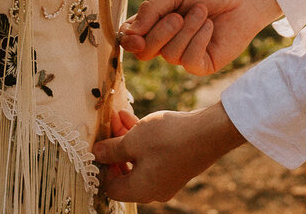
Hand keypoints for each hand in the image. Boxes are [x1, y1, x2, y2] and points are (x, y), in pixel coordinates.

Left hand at [93, 104, 245, 202]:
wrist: (208, 133)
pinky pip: (153, 156)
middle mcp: (153, 189)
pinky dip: (143, 141)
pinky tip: (136, 118)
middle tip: (108, 125)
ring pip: (139, 160)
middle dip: (115, 147)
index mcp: (140, 190)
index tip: (99, 146)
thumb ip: (111, 150)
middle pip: (126, 172)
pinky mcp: (176, 165)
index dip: (102, 167)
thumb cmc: (167, 138)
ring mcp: (167, 178)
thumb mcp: (133, 141)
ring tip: (119, 115)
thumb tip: (96, 154)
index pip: (112, 188)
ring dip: (128, 139)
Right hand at [118, 0, 281, 74]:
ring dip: (187, 30)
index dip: (128, 40)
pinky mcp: (203, 65)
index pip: (131, 39)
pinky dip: (199, 40)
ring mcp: (184, 55)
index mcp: (155, 22)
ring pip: (169, 55)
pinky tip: (210, 27)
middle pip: (145, 52)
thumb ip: (152, 8)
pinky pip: (190, 61)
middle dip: (160, 33)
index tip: (134, 36)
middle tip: (178, 15)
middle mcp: (166, 42)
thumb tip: (130, 33)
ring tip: (202, 12)